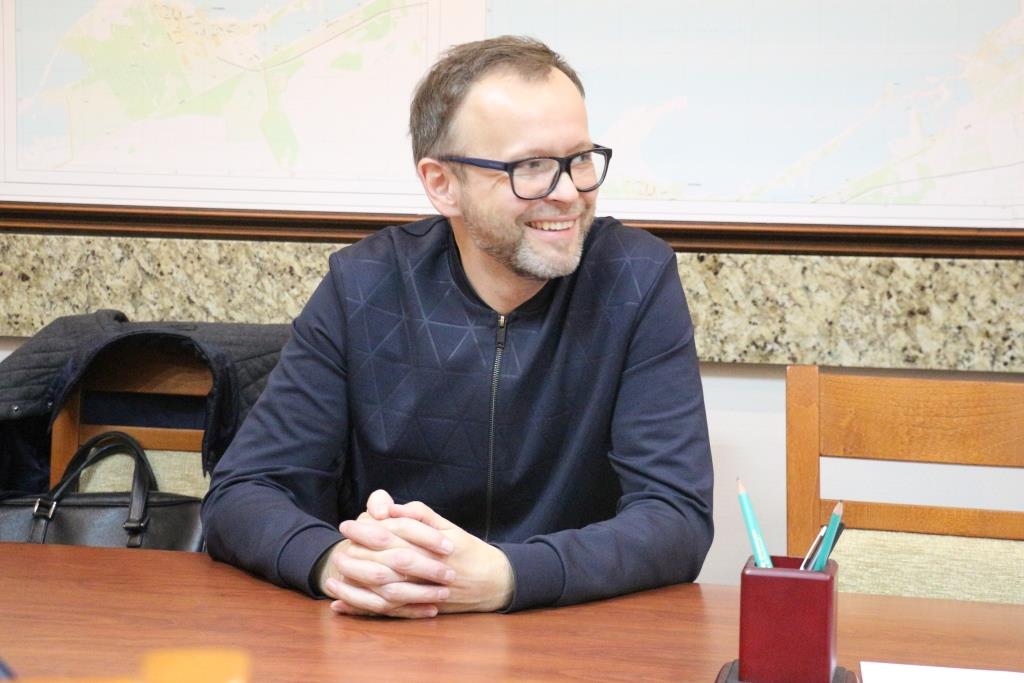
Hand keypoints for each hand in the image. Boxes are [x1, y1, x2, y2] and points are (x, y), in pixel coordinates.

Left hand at [318, 490, 513, 616]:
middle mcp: (425, 569)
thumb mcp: (449, 527)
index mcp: (430, 546)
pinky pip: (387, 610)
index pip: (392, 534)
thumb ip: (420, 515)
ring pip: (383, 589)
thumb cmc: (469, 551)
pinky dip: (363, 608)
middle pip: (383, 561)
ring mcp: (422, 592)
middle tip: (338, 546)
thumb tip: (390, 507)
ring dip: (356, 582)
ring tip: (337, 573)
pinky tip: (343, 604)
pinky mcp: (419, 608)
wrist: (494, 583)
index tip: (347, 524)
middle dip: (356, 554)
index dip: (366, 529)